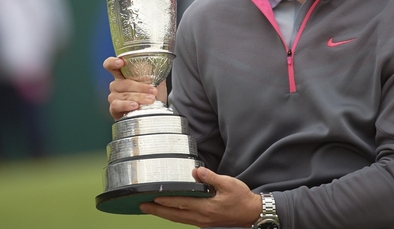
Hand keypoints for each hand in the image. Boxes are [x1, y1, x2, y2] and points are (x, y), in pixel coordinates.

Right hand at [104, 57, 164, 119]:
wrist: (151, 112)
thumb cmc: (149, 94)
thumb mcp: (154, 81)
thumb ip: (153, 72)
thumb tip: (158, 65)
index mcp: (122, 75)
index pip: (110, 65)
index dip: (113, 62)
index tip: (121, 62)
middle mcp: (116, 85)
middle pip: (123, 83)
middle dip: (140, 86)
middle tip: (153, 90)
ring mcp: (113, 97)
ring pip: (124, 95)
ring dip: (139, 97)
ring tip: (150, 99)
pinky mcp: (114, 109)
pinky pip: (117, 105)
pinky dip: (127, 105)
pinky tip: (135, 106)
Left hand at [140, 167, 261, 227]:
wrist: (252, 213)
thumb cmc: (241, 198)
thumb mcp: (228, 183)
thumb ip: (211, 177)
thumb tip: (195, 171)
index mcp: (206, 207)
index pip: (181, 204)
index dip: (166, 201)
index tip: (153, 198)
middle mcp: (202, 217)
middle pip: (175, 215)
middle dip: (157, 211)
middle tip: (142, 206)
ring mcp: (202, 222)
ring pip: (178, 219)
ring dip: (163, 214)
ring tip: (150, 209)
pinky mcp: (205, 222)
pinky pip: (184, 220)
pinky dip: (174, 216)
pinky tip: (169, 212)